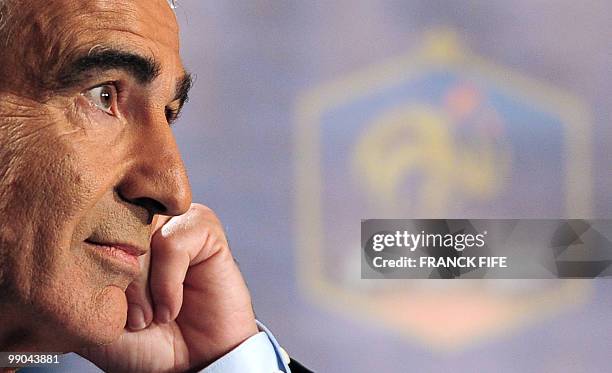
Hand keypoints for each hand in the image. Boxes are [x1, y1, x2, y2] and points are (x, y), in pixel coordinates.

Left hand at [79, 203, 258, 371]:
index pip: (87, 221)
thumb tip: (59, 245)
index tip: (107, 307)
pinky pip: (174, 242)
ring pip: (142, 231)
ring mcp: (175, 222)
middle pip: (114, 226)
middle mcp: (144, 220)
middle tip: (131, 319)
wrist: (190, 365)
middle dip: (118, 278)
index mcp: (115, 233)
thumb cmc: (143, 343)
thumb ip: (75, 278)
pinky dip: (168, 282)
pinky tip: (172, 308)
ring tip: (149, 317)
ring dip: (141, 283)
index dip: (91, 266)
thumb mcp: (93, 315)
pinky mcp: (205, 230)